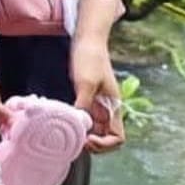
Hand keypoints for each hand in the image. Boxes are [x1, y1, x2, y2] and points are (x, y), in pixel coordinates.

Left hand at [71, 35, 124, 153]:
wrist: (88, 40)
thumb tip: (79, 123)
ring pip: (96, 130)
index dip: (105, 144)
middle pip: (106, 138)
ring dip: (85, 135)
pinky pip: (86, 119)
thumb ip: (84, 102)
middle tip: (76, 141)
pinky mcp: (88, 98)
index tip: (87, 139)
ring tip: (70, 133)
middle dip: (94, 144)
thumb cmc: (90, 58)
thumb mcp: (86, 81)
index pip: (118, 137)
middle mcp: (108, 109)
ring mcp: (98, 104)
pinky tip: (67, 121)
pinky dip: (79, 124)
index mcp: (114, 106)